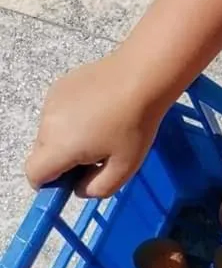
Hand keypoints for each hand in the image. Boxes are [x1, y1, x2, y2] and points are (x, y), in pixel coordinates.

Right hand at [25, 52, 167, 198]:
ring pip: (51, 132)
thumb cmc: (135, 125)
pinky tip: (101, 112)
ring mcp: (51, 102)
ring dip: (69, 139)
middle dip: (64, 162)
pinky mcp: (59, 87)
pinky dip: (73, 119)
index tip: (73, 182)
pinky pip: (59, 113)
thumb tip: (80, 190)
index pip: (34, 174)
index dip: (50, 184)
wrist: (140, 77)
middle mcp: (46, 124)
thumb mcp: (124, 167)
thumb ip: (99, 188)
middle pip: (43, 154)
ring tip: (104, 132)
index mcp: (59, 146)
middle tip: (99, 157)